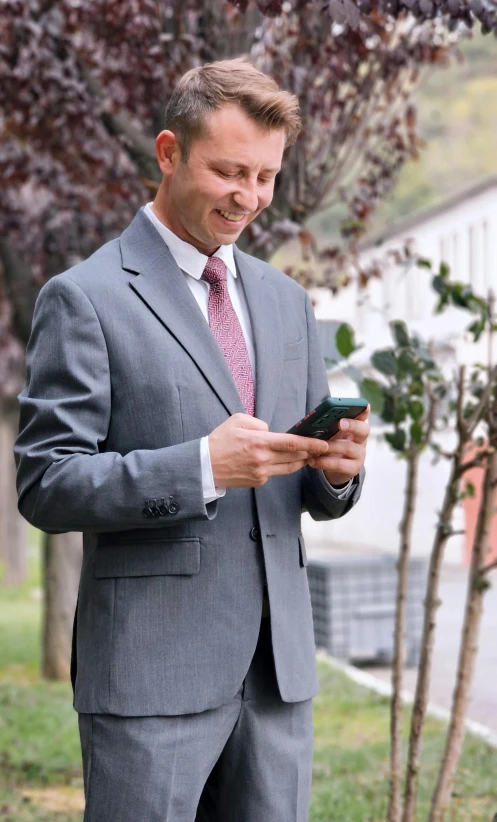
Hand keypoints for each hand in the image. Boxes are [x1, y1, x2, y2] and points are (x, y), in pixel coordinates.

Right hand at [208, 413, 329, 488]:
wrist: (205, 466)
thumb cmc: (220, 441)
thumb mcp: (237, 421)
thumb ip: (258, 423)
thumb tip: (271, 431)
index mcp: (259, 441)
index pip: (292, 443)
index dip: (310, 443)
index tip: (323, 443)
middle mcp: (263, 459)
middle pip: (295, 457)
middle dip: (311, 453)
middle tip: (322, 448)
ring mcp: (261, 472)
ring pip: (289, 467)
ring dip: (300, 461)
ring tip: (308, 455)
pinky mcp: (258, 481)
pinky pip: (276, 473)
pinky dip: (282, 466)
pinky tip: (284, 460)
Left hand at [308, 406, 369, 485]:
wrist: (334, 469)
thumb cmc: (331, 445)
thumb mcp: (330, 433)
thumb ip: (327, 425)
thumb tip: (314, 419)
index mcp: (356, 426)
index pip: (363, 415)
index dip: (364, 410)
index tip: (364, 405)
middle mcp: (361, 439)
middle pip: (363, 430)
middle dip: (351, 425)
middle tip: (339, 423)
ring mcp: (360, 454)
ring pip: (348, 447)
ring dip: (330, 446)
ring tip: (315, 447)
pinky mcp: (354, 468)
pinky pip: (340, 465)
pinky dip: (325, 462)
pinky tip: (313, 461)